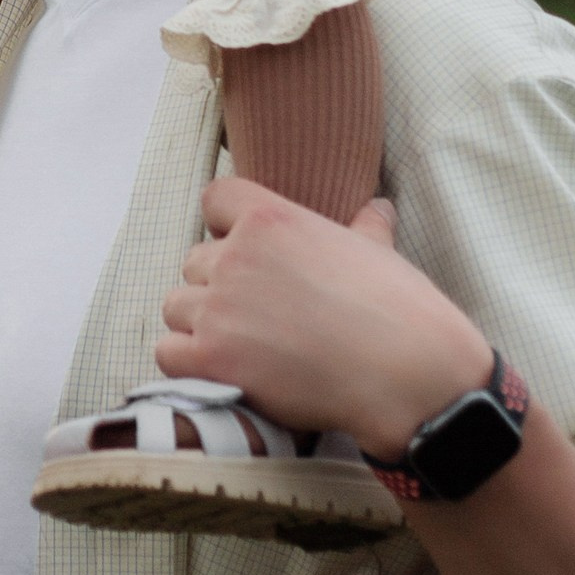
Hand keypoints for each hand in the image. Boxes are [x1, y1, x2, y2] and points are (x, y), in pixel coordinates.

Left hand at [155, 186, 490, 457]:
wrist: (405, 374)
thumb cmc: (398, 310)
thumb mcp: (378, 252)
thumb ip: (364, 227)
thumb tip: (378, 207)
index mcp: (271, 219)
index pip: (215, 199)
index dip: (226, 227)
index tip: (247, 254)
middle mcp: (236, 256)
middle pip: (194, 261)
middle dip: (218, 286)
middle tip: (259, 316)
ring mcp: (218, 308)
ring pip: (177, 306)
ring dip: (200, 326)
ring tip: (245, 348)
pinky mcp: (210, 358)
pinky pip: (168, 353)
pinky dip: (189, 365)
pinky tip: (226, 373)